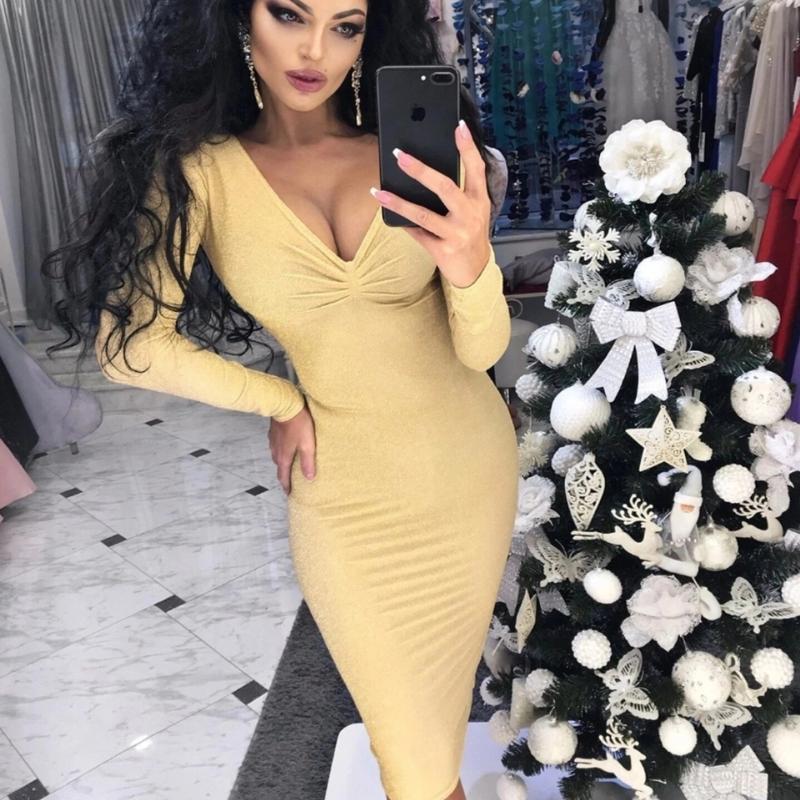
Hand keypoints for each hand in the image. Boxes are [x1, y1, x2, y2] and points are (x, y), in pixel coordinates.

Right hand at [268, 401, 316, 495]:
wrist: (285, 405)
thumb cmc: (298, 424)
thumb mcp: (307, 445)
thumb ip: (308, 462)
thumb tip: (309, 478)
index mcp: (283, 457)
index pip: (283, 477)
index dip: (286, 486)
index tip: (289, 494)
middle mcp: (275, 451)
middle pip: (280, 467)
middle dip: (285, 475)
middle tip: (291, 481)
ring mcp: (273, 441)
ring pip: (278, 456)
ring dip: (283, 462)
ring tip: (290, 465)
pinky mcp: (274, 432)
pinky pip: (277, 446)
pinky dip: (282, 451)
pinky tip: (287, 447)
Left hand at [370, 120, 491, 287]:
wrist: (475, 271)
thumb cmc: (469, 234)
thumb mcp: (473, 211)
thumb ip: (459, 192)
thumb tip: (424, 171)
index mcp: (479, 200)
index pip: (476, 168)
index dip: (468, 147)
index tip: (458, 126)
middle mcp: (470, 215)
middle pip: (445, 187)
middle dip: (421, 170)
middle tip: (400, 155)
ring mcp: (457, 234)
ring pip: (423, 214)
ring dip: (398, 201)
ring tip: (380, 192)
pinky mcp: (444, 250)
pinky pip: (417, 233)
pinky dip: (403, 222)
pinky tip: (388, 213)